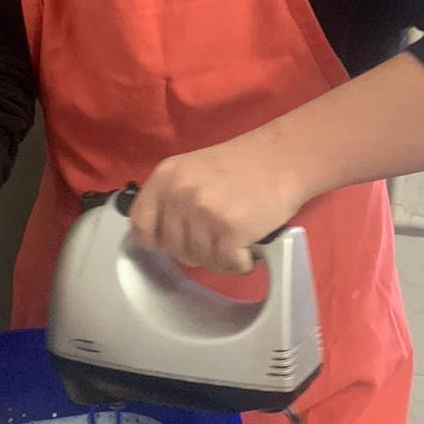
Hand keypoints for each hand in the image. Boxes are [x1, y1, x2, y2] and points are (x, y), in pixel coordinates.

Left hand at [128, 129, 304, 273]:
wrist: (283, 158)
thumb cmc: (242, 165)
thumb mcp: (192, 171)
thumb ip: (171, 198)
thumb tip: (157, 237)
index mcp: (165, 177)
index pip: (140, 224)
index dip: (157, 239)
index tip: (175, 240)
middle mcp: (178, 194)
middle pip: (173, 249)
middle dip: (197, 249)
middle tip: (220, 234)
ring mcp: (203, 213)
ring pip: (200, 260)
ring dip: (221, 257)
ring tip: (237, 236)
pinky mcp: (229, 231)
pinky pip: (226, 265)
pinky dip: (240, 262)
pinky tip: (249, 245)